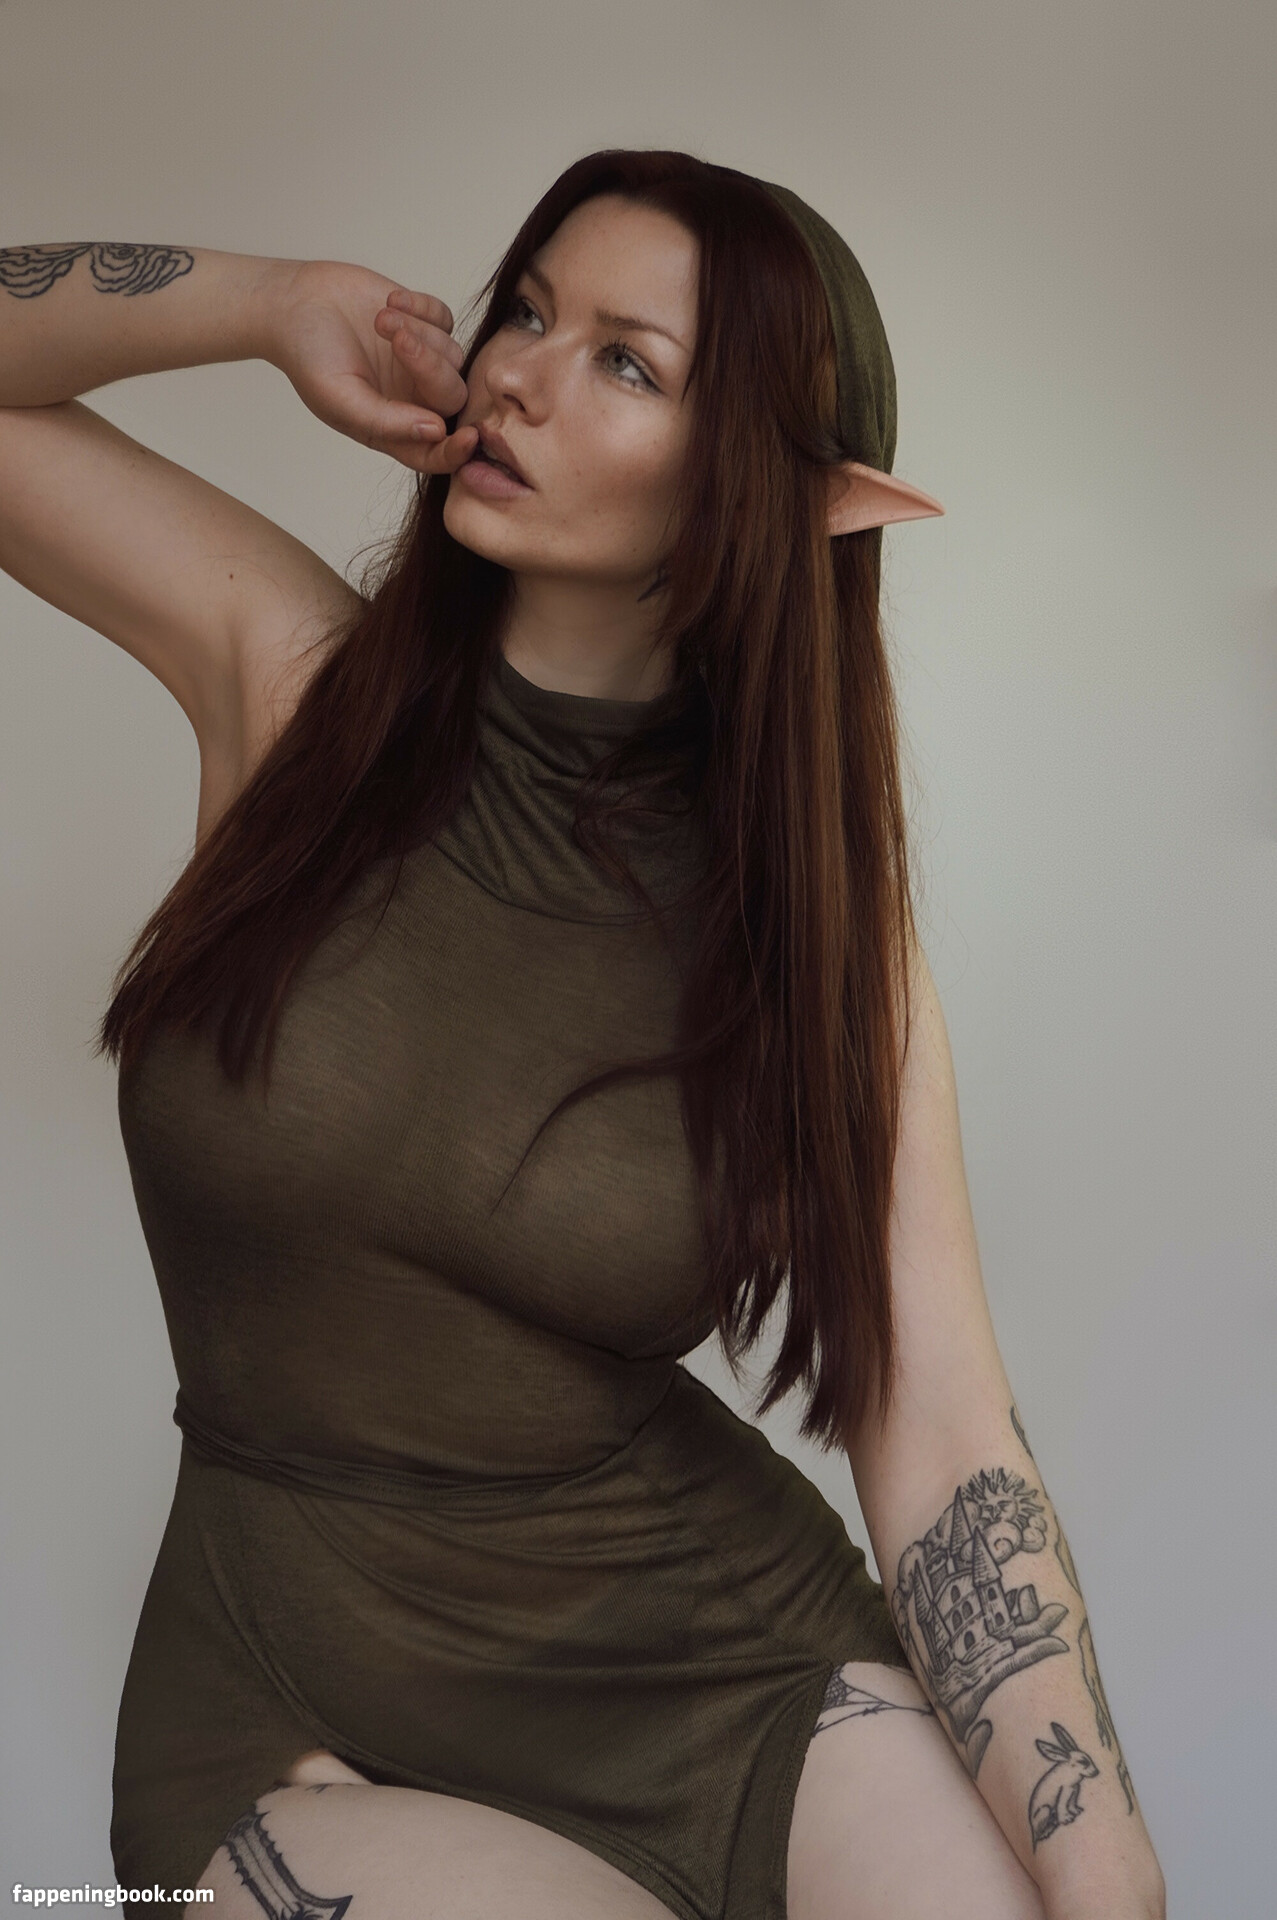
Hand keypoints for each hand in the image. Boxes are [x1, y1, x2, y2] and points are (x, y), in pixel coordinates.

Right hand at [267, 259, 478, 474]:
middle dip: (429, 368)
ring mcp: (421, 361)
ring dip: (417, 332)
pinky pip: (444, 319)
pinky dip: (421, 308)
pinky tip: (390, 303)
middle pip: (452, 397)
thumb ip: (386, 422)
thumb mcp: (339, 398)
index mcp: (394, 429)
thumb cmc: (308, 358)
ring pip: (452, 354)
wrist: (295, 303)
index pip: (435, 453)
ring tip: (379, 319)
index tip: (468, 437)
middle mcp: (413, 398)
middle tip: (396, 339)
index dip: (456, 452)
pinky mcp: (423, 323)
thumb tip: (436, 432)